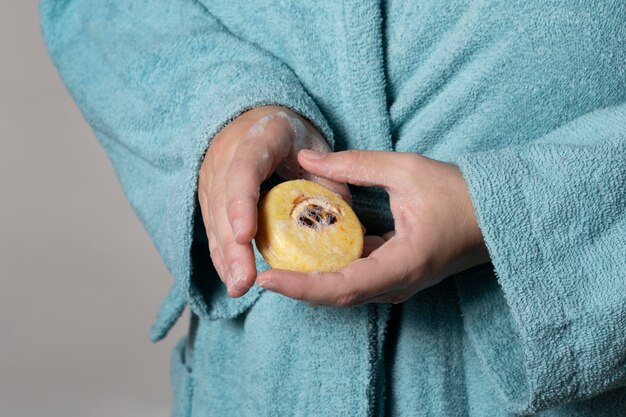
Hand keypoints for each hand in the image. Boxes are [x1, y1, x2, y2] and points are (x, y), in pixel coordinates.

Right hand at [198, 106, 348, 297]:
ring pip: (214, 219)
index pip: (243, 170)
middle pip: (222, 204)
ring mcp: (212, 175)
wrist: (258, 117)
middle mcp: (225, 155)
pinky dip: (222, 253)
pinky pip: (213, 226)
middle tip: (244, 280)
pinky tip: (232, 277)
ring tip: (238, 287)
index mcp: (256, 137)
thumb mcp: (317, 147)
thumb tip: (347, 223)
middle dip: (232, 246)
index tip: (247, 235)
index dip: (242, 204)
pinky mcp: (209, 193)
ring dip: (225, 257)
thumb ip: (330, 180)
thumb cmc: (293, 136)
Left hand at [257, 150, 489, 305]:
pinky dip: (326, 271)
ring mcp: (396, 285)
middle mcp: (397, 285)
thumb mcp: (405, 169)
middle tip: (258, 268)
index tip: (266, 277)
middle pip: (336, 297)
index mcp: (402, 264)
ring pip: (343, 293)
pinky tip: (305, 253)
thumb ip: (353, 165)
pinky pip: (354, 281)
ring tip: (274, 262)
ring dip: (307, 281)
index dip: (300, 286)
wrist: (492, 216)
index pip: (342, 286)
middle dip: (294, 286)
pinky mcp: (394, 277)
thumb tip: (306, 159)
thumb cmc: (457, 193)